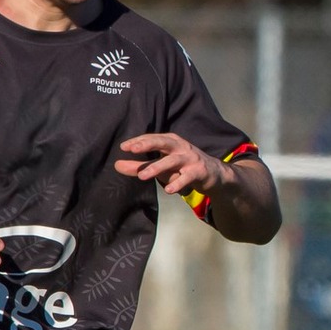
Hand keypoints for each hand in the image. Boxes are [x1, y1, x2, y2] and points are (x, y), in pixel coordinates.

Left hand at [115, 134, 233, 197]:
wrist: (214, 174)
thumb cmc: (182, 168)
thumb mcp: (159, 166)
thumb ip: (138, 166)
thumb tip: (116, 165)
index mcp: (170, 142)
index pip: (152, 138)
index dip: (138, 141)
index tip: (123, 147)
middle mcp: (180, 147)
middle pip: (162, 142)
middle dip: (147, 144)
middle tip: (132, 149)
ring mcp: (190, 159)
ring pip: (172, 160)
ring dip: (157, 167)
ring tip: (143, 176)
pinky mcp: (199, 171)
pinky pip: (187, 177)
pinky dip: (178, 183)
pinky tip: (169, 190)